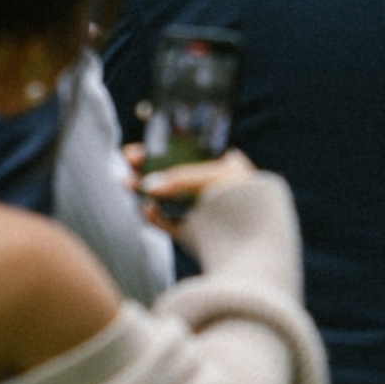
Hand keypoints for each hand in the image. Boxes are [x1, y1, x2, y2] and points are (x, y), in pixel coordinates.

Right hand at [125, 142, 257, 224]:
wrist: (260, 243)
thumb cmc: (244, 199)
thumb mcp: (212, 178)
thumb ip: (179, 179)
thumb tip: (147, 185)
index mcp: (224, 166)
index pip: (189, 149)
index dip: (165, 144)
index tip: (143, 140)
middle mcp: (213, 187)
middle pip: (173, 173)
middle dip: (148, 167)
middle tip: (126, 159)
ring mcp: (204, 211)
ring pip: (167, 197)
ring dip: (144, 190)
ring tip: (125, 182)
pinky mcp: (196, 234)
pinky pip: (170, 223)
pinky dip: (155, 217)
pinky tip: (145, 209)